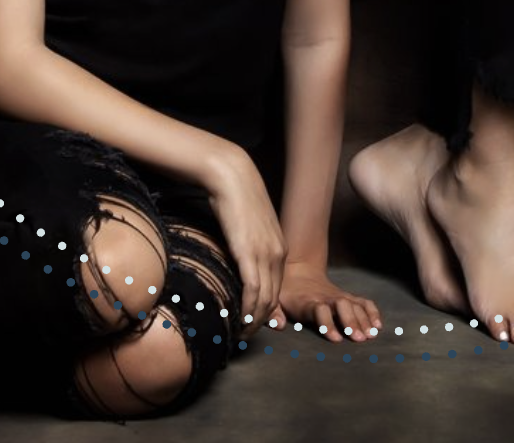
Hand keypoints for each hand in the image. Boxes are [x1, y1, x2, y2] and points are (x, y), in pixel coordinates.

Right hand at [204, 148, 286, 338]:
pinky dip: (248, 310)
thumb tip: (242, 264)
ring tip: (242, 334)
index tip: (255, 323)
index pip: (278, 289)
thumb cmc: (238, 201)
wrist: (233, 178)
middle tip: (247, 335)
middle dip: (262, 321)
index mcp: (280, 249)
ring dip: (254, 320)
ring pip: (265, 299)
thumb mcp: (252, 228)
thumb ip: (252, 248)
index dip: (269, 310)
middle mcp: (277, 254)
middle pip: (274, 298)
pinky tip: (240, 320)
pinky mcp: (249, 253)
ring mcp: (265, 254)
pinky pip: (253, 291)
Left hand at [270, 264, 381, 342]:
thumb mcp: (276, 300)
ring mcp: (339, 296)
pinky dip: (372, 312)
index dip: (327, 323)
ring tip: (371, 335)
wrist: (299, 270)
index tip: (335, 338)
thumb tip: (278, 326)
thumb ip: (274, 314)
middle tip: (359, 339)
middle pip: (342, 306)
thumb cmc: (287, 292)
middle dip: (351, 322)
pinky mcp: (347, 296)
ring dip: (364, 319)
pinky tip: (378, 325)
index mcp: (308, 301)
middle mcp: (326, 298)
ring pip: (354, 305)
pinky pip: (363, 302)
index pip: (320, 310)